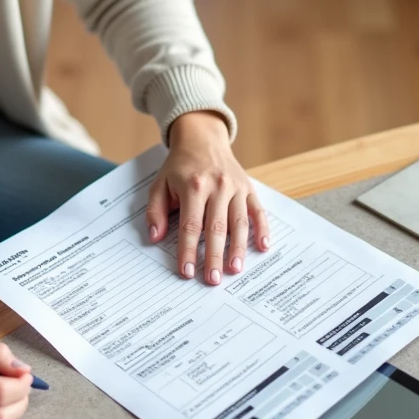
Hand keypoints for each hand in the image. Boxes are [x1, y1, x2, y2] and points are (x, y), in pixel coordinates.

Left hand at [146, 111, 269, 284]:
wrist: (202, 138)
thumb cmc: (179, 166)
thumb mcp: (159, 184)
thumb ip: (156, 211)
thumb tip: (155, 237)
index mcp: (193, 186)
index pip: (191, 226)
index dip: (188, 250)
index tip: (186, 271)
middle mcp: (217, 186)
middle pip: (216, 228)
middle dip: (214, 256)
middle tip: (212, 279)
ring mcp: (236, 187)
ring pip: (239, 222)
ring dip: (238, 248)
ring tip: (235, 270)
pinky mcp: (249, 188)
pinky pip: (258, 211)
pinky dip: (262, 229)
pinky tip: (262, 247)